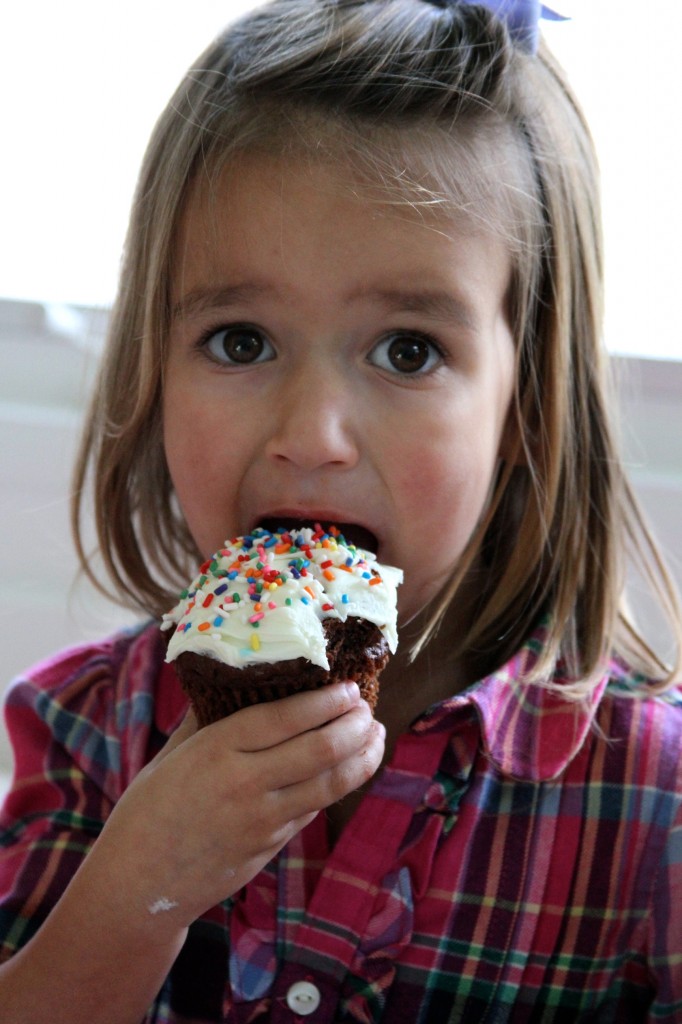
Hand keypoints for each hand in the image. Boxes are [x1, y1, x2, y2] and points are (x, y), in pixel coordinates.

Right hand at [93, 682, 383, 933]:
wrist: (137, 885)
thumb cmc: (147, 811)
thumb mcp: (172, 754)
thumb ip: (207, 718)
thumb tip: (238, 680)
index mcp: (217, 750)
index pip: (286, 717)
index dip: (325, 701)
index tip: (349, 687)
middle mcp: (245, 784)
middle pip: (320, 749)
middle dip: (355, 725)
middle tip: (368, 709)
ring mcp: (263, 821)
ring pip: (330, 784)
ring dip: (362, 757)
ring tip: (376, 736)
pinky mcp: (271, 848)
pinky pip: (312, 809)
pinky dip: (336, 785)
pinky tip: (347, 768)